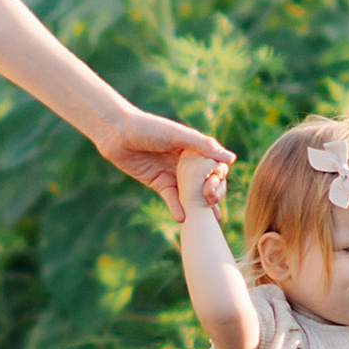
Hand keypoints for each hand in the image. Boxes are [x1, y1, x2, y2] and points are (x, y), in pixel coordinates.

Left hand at [97, 112, 235, 217]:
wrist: (117, 133)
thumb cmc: (149, 127)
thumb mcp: (178, 135)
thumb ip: (204, 146)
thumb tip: (232, 159)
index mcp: (194, 149)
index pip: (214, 167)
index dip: (218, 178)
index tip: (215, 184)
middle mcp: (187, 163)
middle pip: (205, 183)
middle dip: (212, 194)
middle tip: (212, 201)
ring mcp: (173, 174)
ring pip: (191, 194)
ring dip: (199, 207)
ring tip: (207, 220)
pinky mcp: (159, 183)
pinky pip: (172, 199)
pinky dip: (177, 208)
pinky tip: (183, 218)